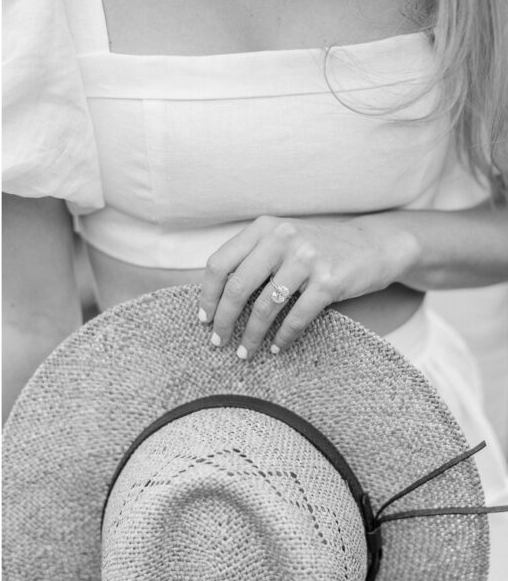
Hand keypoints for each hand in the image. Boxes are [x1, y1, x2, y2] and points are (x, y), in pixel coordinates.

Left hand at [198, 215, 413, 357]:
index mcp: (263, 228)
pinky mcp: (329, 281)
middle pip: (237, 287)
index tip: (204, 318)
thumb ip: (252, 257)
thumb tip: (216, 298)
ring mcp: (306, 258)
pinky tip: (277, 347)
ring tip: (246, 352)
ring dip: (252, 336)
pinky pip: (296, 317)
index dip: (207, 294)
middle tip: (218, 342)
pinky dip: (283, 337)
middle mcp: (282, 238)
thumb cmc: (319, 248)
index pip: (219, 263)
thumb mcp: (282, 240)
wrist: (375, 244)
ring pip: (265, 307)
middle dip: (224, 321)